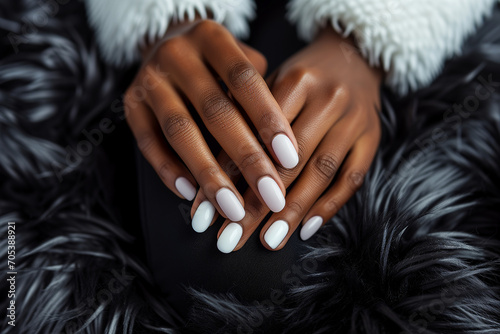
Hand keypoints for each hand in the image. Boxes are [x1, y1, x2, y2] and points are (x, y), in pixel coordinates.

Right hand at [124, 20, 299, 222]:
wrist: (166, 42)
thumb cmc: (217, 62)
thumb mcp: (242, 60)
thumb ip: (258, 96)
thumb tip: (280, 151)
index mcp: (210, 37)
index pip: (244, 80)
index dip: (268, 120)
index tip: (290, 159)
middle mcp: (176, 54)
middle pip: (215, 111)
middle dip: (247, 159)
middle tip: (271, 196)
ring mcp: (149, 80)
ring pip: (180, 132)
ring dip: (209, 175)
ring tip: (233, 209)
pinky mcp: (130, 105)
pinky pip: (149, 144)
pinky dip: (170, 172)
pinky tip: (193, 196)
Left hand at [197, 27, 381, 251]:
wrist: (354, 56)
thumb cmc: (301, 78)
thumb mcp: (270, 83)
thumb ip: (244, 118)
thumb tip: (210, 170)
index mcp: (296, 81)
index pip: (257, 136)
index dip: (229, 175)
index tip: (205, 212)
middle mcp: (328, 99)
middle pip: (287, 161)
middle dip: (257, 205)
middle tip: (231, 240)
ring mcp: (354, 121)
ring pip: (320, 172)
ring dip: (292, 212)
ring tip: (267, 242)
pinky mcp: (373, 138)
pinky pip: (352, 178)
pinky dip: (329, 207)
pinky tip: (305, 230)